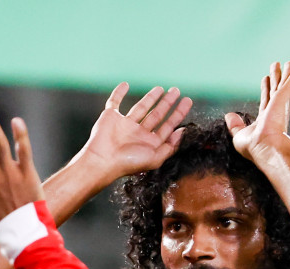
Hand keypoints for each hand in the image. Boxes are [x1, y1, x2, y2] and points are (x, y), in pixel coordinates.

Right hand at [76, 83, 192, 181]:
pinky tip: (125, 85)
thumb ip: (170, 147)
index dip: (178, 114)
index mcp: (149, 144)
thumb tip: (182, 132)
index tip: (187, 102)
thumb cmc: (128, 162)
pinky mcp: (110, 117)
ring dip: (150, 98)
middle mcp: (138, 134)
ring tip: (161, 88)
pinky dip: (118, 93)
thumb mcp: (155, 158)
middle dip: (167, 103)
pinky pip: (114, 102)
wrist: (102, 161)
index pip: (167, 126)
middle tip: (176, 91)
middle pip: (156, 115)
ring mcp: (124, 125)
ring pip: (140, 107)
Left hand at [226, 61, 289, 162]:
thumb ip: (235, 125)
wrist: (266, 148)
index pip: (266, 100)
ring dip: (288, 73)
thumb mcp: (239, 135)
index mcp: (266, 120)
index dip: (266, 89)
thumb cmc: (253, 147)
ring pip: (284, 84)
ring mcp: (280, 104)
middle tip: (278, 66)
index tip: (265, 78)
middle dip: (277, 78)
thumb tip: (229, 115)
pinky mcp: (283, 99)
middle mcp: (275, 111)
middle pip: (276, 90)